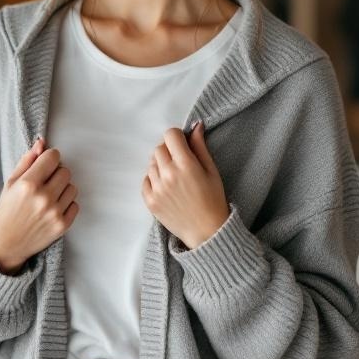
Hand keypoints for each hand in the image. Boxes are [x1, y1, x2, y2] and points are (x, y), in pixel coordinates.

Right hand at [0, 137, 79, 274]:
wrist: (6, 243)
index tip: (44, 165)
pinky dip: (66, 205)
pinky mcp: (62, 225)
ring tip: (48, 197)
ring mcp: (54, 213)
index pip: (53, 157)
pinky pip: (75, 204)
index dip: (49, 159)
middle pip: (65, 171)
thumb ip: (28, 160)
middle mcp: (43, 198)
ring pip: (72, 187)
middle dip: (56, 174)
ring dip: (62, 189)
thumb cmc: (7, 210)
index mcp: (28, 184)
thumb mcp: (11, 182)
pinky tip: (52, 209)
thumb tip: (42, 142)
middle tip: (44, 183)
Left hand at [141, 122, 230, 249]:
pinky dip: (153, 180)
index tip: (183, 145)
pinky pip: (145, 180)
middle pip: (159, 148)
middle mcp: (168, 174)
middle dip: (169, 150)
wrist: (207, 232)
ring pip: (151, 163)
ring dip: (161, 165)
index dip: (177, 137)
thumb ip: (200, 147)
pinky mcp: (150, 201)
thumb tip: (195, 126)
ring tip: (174, 177)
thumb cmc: (213, 200)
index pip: (170, 135)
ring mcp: (157, 188)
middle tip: (180, 161)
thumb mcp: (212, 171)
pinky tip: (166, 186)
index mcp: (185, 164)